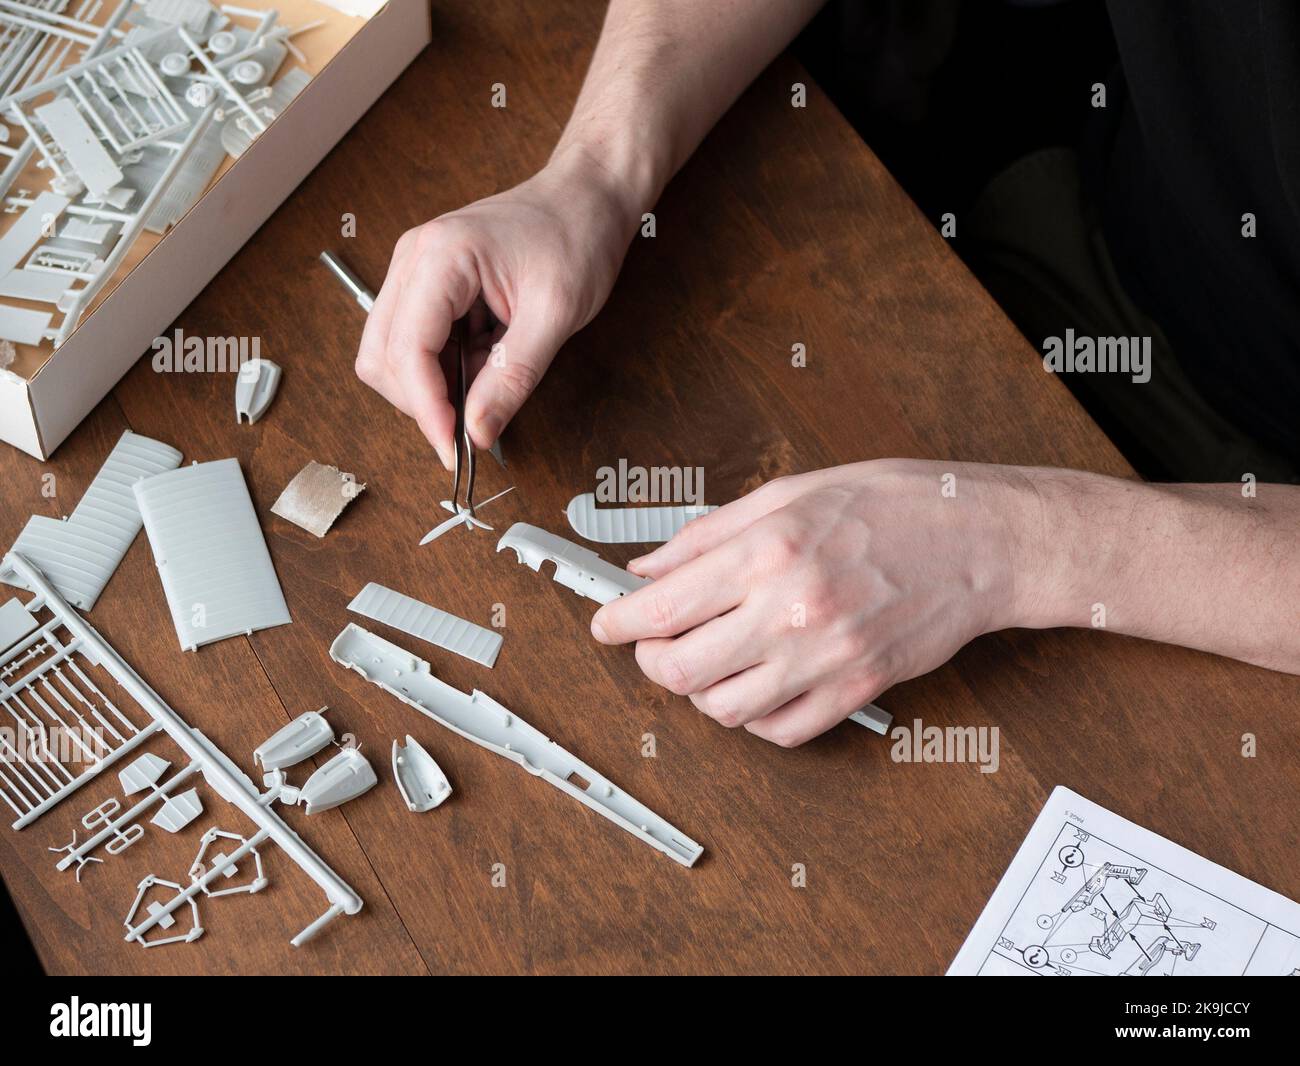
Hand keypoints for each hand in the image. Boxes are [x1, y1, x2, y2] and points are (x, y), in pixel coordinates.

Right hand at [355, 146, 639, 466]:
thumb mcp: (556, 314)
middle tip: (472, 425)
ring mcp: (415, 273)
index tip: (456, 447)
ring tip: (488, 381)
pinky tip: (483, 363)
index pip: (407, 351)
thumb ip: (513, 377)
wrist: (585, 197)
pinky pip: (414, 344)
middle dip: (421, 402)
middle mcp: (414, 261)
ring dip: (431, 387)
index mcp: (441, 257)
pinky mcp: (427, 287)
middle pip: (381, 358)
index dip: (426, 408)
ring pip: (389, 355)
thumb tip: (477, 433)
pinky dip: (442, 370)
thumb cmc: (576, 236)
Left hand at [590, 460, 1046, 746]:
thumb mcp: (790, 493)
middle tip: (652, 643)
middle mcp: (790, 610)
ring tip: (707, 661)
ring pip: (724, 710)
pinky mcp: (856, 688)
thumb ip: (708, 534)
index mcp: (768, 551)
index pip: (662, 606)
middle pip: (680, 669)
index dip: (618, 622)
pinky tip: (755, 685)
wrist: (982, 538)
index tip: (606, 623)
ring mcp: (825, 658)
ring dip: (699, 692)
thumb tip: (649, 566)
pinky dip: (753, 717)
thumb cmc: (894, 504)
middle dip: (650, 660)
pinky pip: (781, 731)